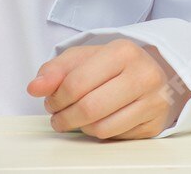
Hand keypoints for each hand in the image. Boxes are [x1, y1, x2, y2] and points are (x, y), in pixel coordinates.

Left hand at [28, 38, 188, 140]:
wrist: (150, 71)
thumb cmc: (112, 66)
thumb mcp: (81, 59)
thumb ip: (54, 71)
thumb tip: (35, 87)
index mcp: (123, 51)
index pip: (77, 83)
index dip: (56, 98)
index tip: (52, 102)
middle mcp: (144, 74)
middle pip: (89, 109)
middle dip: (65, 118)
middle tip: (59, 117)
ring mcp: (154, 100)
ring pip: (101, 128)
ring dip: (80, 128)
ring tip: (78, 118)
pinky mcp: (155, 123)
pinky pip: (115, 138)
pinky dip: (100, 132)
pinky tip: (99, 120)